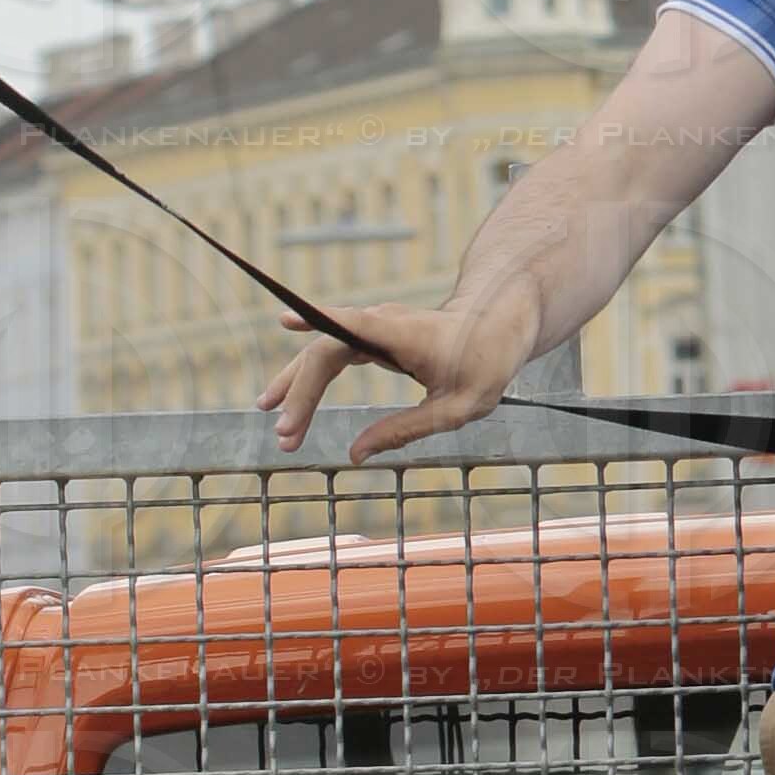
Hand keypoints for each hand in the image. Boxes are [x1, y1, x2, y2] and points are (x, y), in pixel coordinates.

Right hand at [261, 297, 529, 462]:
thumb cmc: (484, 364)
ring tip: (276, 423)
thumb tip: (355, 455)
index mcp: (403, 334)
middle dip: (300, 393)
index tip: (286, 320)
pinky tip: (289, 399)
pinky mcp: (372, 337)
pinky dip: (311, 381)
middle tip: (284, 437)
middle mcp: (380, 324)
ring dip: (297, 388)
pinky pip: (333, 357)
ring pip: (322, 354)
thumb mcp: (454, 409)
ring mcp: (373, 328)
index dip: (318, 319)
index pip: (351, 323)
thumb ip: (404, 429)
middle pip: (326, 352)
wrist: (497, 328)